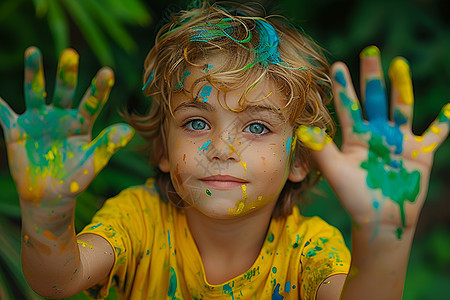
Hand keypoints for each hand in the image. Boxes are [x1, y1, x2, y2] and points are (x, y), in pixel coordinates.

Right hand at [0, 47, 133, 203]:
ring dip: (35, 73)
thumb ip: (107, 145)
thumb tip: (129, 131)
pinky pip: (4, 114)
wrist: (50, 196)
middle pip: (64, 90)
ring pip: (35, 92)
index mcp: (82, 123)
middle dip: (67, 74)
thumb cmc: (76, 179)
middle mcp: (60, 116)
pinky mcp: (17, 130)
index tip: (108, 72)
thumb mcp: (92, 163)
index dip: (99, 88)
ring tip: (34, 51)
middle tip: (71, 54)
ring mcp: (38, 120)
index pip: (92, 102)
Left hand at [297, 46, 448, 236]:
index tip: (336, 66)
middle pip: (375, 99)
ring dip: (402, 87)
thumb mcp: (336, 172)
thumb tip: (303, 130)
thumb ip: (322, 151)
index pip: (348, 107)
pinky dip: (444, 123)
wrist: (380, 218)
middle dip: (373, 77)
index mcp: (355, 137)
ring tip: (399, 65)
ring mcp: (399, 141)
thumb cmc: (354, 197)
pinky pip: (436, 135)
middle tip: (370, 52)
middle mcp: (377, 134)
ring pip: (402, 108)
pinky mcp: (420, 153)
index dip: (343, 87)